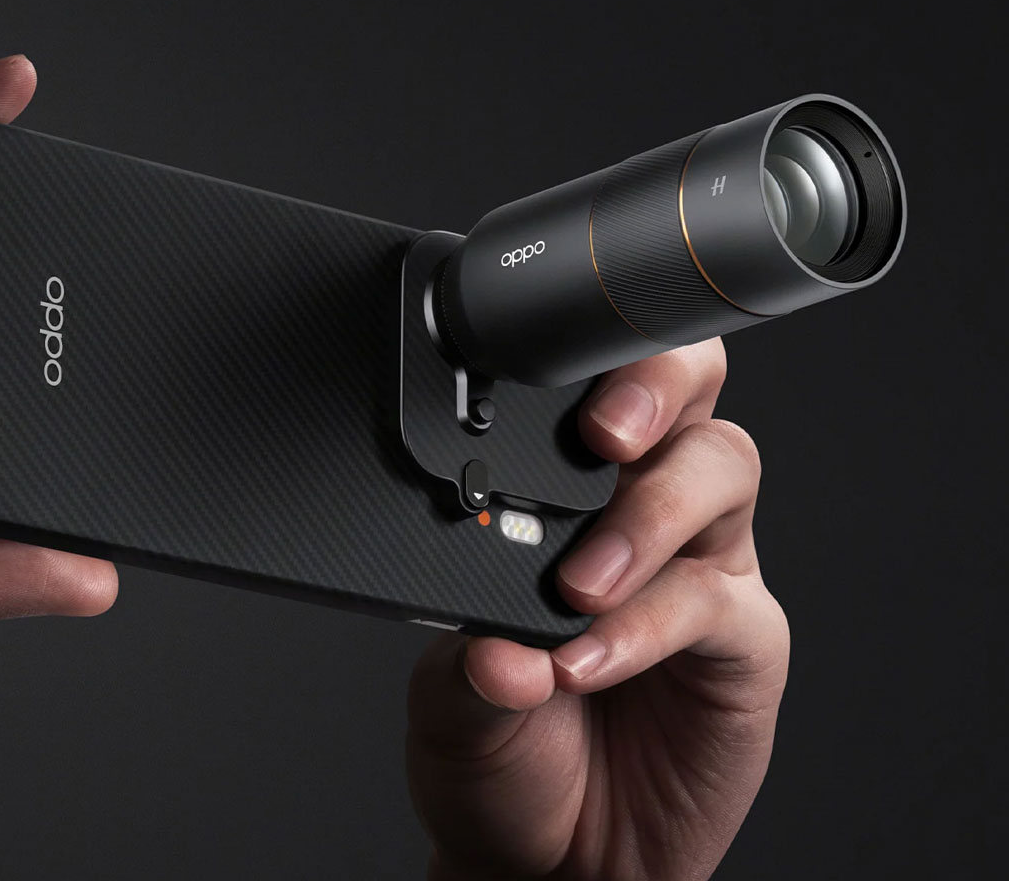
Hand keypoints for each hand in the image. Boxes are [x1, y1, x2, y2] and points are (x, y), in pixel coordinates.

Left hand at [406, 340, 787, 880]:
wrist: (549, 859)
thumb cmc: (500, 753)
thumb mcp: (447, 699)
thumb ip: (467, 659)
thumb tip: (492, 635)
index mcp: (564, 490)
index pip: (588, 387)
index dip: (582, 360)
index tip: (531, 369)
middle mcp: (645, 508)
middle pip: (687, 389)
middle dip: (652, 385)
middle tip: (603, 435)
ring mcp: (702, 564)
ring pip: (719, 470)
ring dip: (647, 516)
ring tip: (578, 586)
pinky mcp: (744, 641)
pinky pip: (712, 602)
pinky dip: (647, 624)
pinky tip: (587, 661)